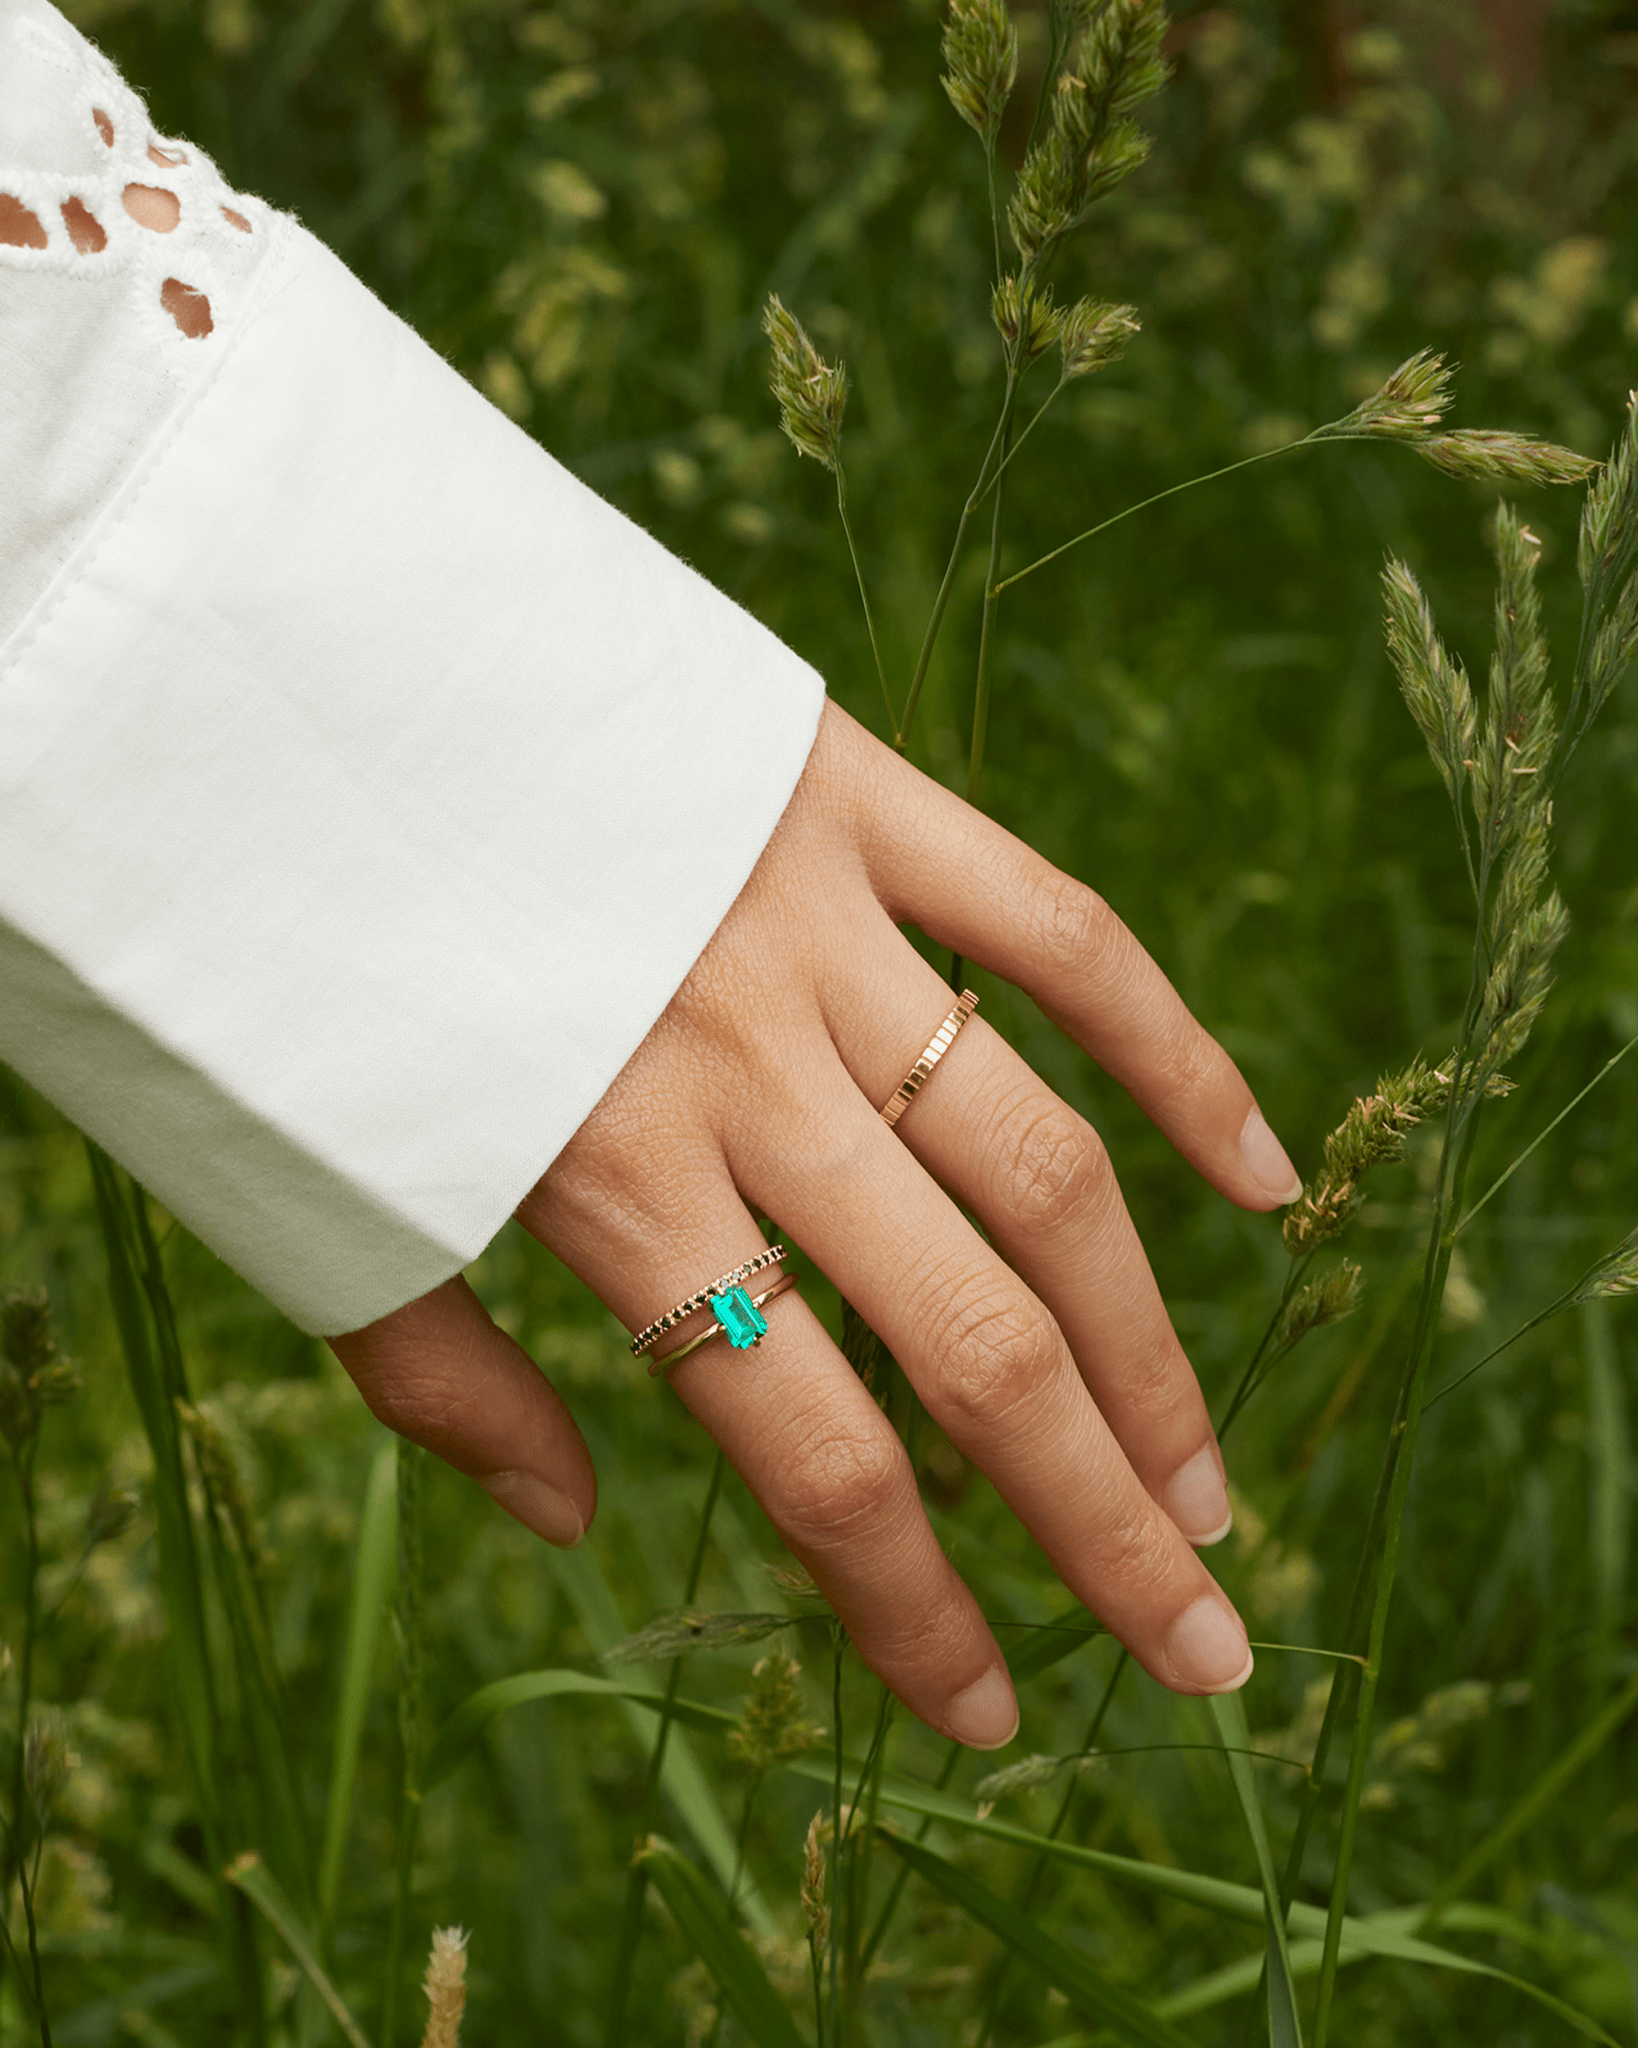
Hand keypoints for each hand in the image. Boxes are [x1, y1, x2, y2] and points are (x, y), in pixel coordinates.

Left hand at [329, 701, 1300, 1748]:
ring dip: (1147, 1344)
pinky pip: (1057, 933)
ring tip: (1204, 1483)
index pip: (809, 1447)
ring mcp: (814, 927)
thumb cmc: (300, 953)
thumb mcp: (324, 1186)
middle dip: (1096, 1521)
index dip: (915, 1609)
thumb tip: (574, 1529)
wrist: (280, 657)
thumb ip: (439, 1374)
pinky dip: (1173, 1051)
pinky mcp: (852, 800)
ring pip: (1042, 1165)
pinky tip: (1258, 1178)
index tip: (995, 1715)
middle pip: (970, 1339)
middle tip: (1201, 1647)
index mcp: (603, 1180)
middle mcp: (735, 1070)